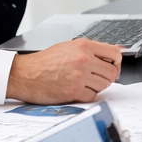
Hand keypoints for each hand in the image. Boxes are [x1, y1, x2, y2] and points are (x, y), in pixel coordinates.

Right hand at [7, 39, 121, 102]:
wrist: (25, 74)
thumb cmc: (44, 62)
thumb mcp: (68, 47)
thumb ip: (91, 50)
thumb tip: (114, 52)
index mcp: (83, 46)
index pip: (115, 54)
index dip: (116, 62)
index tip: (113, 66)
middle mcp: (83, 60)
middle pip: (112, 72)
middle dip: (107, 76)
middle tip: (98, 77)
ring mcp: (79, 76)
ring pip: (104, 85)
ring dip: (97, 86)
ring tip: (85, 82)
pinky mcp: (73, 91)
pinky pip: (92, 96)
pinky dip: (88, 95)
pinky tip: (79, 90)